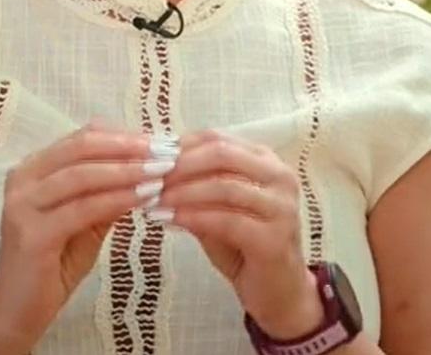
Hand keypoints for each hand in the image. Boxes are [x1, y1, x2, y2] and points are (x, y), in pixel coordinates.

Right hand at [0, 124, 163, 351]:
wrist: (17, 308)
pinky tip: (143, 199)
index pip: (80, 138)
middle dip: (127, 148)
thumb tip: (147, 171)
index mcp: (32, 169)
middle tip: (166, 152)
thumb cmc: (51, 264)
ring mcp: (21, 204)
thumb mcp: (84, 223)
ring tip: (161, 172)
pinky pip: (81, 209)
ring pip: (80, 175)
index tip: (161, 141)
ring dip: (126, 171)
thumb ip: (105, 195)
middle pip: (79, 148)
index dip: (122, 136)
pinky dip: (116, 200)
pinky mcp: (31, 233)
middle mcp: (21, 179)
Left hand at [157, 131, 321, 339]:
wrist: (276, 291)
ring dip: (181, 192)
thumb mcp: (213, 206)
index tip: (148, 157)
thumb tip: (150, 167)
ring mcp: (282, 208)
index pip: (216, 138)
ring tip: (152, 201)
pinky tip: (168, 220)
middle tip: (148, 177)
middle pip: (221, 154)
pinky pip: (227, 220)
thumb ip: (191, 184)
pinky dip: (193, 217)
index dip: (178, 146)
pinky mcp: (275, 239)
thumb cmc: (241, 243)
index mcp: (265, 161)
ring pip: (223, 186)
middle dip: (179, 165)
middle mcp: (280, 178)